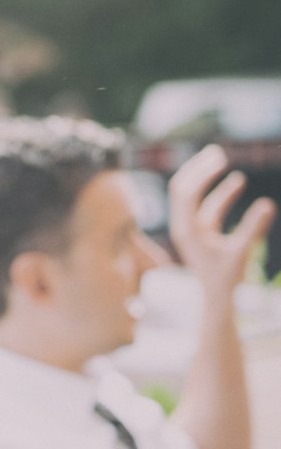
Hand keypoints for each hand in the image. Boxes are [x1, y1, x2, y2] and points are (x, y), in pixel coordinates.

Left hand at [168, 145, 275, 302]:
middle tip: (217, 152)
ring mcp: (191, 227)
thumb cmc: (226, 278)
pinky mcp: (201, 231)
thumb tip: (267, 205)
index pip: (186, 193)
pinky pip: (208, 206)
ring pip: (193, 196)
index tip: (220, 159)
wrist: (218, 297)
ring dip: (206, 177)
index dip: (201, 174)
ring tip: (222, 159)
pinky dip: (220, 193)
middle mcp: (184, 225)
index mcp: (186, 230)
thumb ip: (252, 229)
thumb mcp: (241, 252)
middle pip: (182, 188)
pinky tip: (237, 182)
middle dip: (198, 169)